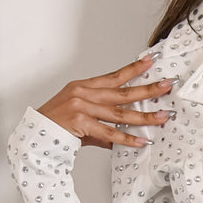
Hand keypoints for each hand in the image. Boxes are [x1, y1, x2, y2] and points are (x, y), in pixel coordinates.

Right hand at [37, 54, 175, 147]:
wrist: (36, 137)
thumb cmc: (58, 126)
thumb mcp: (81, 117)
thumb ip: (104, 121)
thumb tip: (126, 131)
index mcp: (83, 87)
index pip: (114, 76)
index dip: (134, 69)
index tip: (151, 62)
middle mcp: (83, 94)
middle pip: (122, 92)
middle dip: (147, 89)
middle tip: (167, 86)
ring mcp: (81, 107)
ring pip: (119, 113)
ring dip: (143, 116)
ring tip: (162, 117)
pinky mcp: (80, 123)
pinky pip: (109, 132)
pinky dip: (127, 138)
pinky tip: (142, 140)